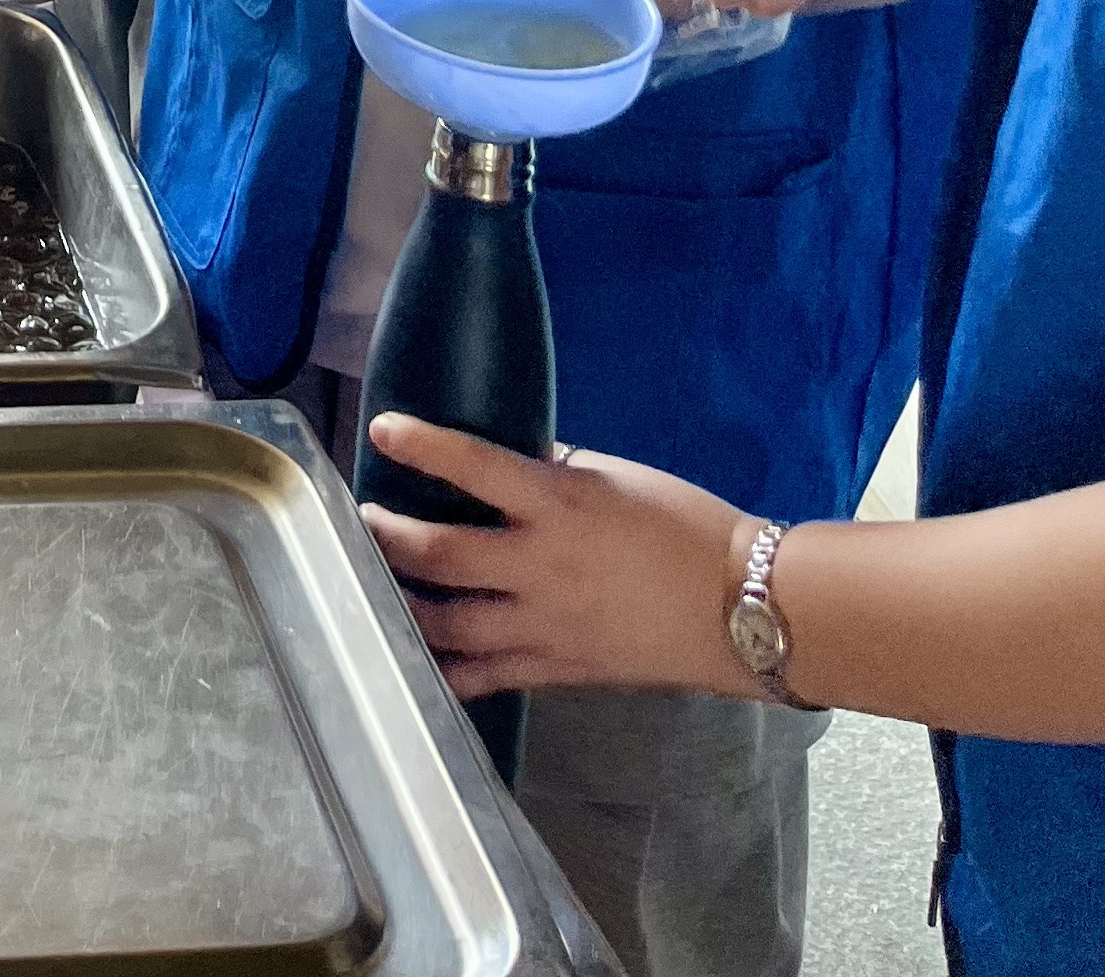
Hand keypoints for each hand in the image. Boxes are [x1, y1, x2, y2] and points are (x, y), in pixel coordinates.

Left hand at [356, 415, 747, 700]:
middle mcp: (538, 565)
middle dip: (389, 534)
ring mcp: (543, 625)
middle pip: (439, 553)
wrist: (740, 607)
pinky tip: (411, 657)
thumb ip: (551, 470)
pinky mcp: (555, 670)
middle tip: (364, 517)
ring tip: (372, 583)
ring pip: (447, 622)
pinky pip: (482, 677)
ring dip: (400, 602)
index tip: (383, 428)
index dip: (421, 444)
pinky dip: (441, 669)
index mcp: (556, 504)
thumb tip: (503, 460)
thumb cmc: (683, 525)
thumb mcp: (613, 477)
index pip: (471, 464)